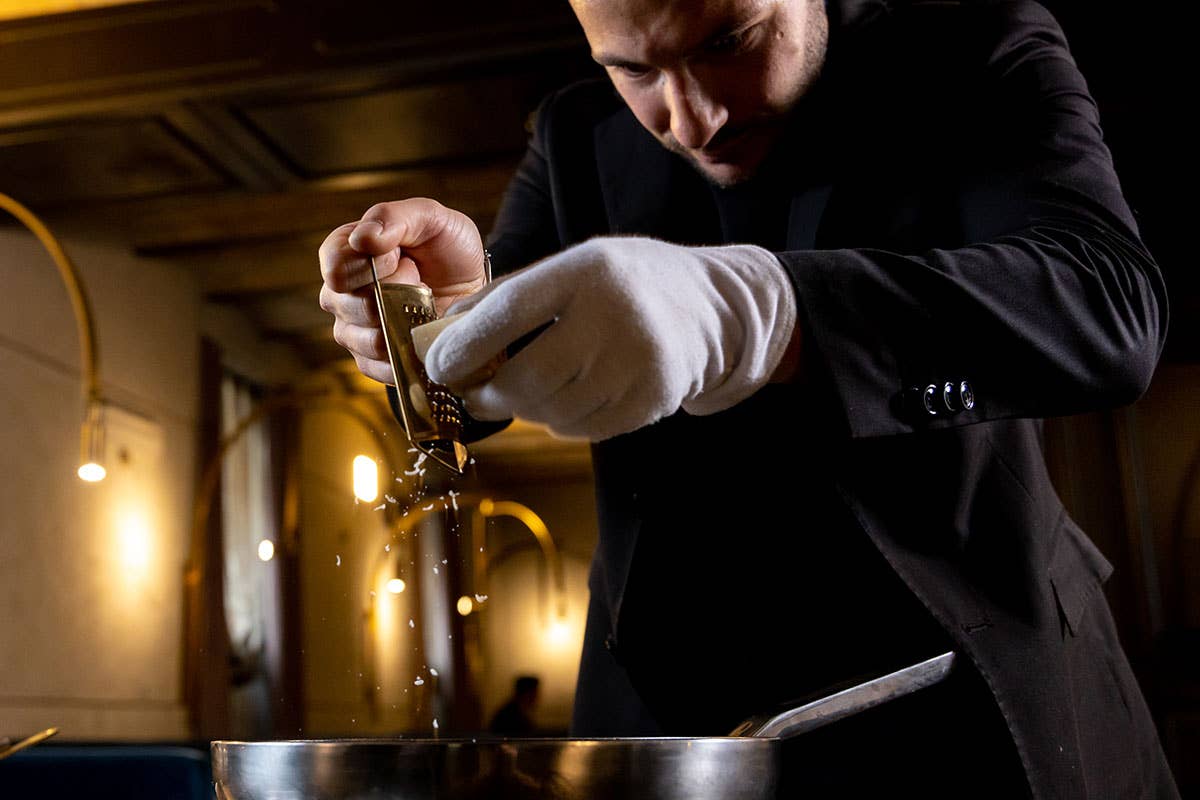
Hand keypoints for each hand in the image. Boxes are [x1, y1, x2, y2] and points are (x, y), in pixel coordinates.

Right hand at [318, 198, 487, 383]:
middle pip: (351, 305)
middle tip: (421, 282)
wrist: (473, 286)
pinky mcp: (372, 362)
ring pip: (367, 339)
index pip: (336, 268)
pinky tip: (421, 334)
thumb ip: (394, 217)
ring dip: (405, 322)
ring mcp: (353, 331)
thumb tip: (363, 239)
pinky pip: (380, 366)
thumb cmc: (447, 249)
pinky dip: (407, 352)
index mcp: (343, 255)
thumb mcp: (429, 218)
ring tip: (422, 306)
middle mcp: (339, 295)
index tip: (403, 257)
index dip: (373, 264)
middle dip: (397, 292)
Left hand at [423, 236, 797, 440]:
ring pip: (551, 412)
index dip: (464, 346)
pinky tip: (568, 396)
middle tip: (470, 394)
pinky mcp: (651, 401)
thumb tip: (442, 334)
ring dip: (525, 408)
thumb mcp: (574, 266)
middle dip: (486, 394)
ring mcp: (637, 364)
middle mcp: (614, 316)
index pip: (509, 312)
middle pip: (527, 378)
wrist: (712, 310)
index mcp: (587, 271)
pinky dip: (560, 420)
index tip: (437, 367)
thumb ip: (509, 296)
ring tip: (526, 388)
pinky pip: (581, 428)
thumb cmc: (626, 284)